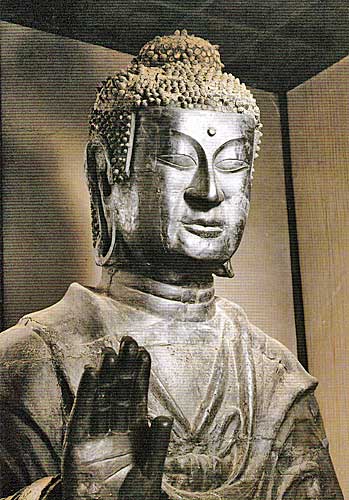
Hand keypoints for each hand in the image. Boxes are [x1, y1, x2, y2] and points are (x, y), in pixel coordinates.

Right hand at [62, 337, 171, 499]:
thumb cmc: (133, 498)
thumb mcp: (151, 472)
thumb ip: (157, 446)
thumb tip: (163, 417)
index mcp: (136, 431)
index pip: (138, 396)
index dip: (141, 374)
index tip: (144, 351)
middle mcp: (116, 427)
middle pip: (120, 391)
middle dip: (124, 367)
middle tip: (128, 341)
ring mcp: (97, 433)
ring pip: (102, 398)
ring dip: (106, 375)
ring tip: (110, 352)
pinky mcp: (78, 444)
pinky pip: (83, 415)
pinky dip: (86, 394)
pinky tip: (90, 373)